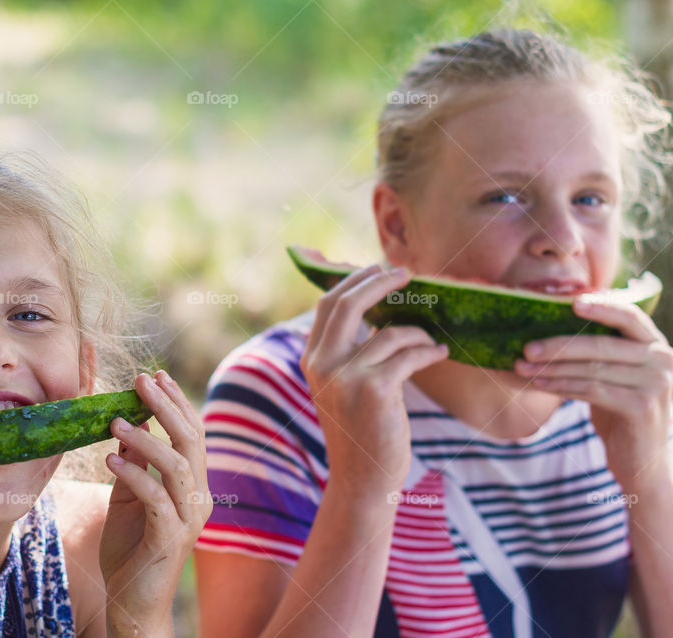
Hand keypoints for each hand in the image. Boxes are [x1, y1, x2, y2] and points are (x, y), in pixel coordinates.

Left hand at [99, 371, 210, 637]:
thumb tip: (129, 425)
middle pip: (192, 442)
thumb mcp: (128, 499)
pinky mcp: (170, 539)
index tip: (155, 376)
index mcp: (192, 487)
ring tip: (115, 422)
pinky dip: (134, 474)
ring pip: (177, 466)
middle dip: (167, 407)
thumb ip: (135, 466)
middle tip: (141, 381)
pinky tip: (109, 459)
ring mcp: (188, 520)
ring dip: (147, 438)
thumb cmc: (131, 551)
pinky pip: (156, 498)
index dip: (177, 403)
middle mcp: (198, 499)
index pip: (192, 435)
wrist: (132, 606)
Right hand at [300, 264, 447, 498]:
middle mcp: (322, 365)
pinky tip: (439, 352)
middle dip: (379, 281)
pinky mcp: (375, 390)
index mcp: (312, 360)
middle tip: (407, 273)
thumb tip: (374, 307)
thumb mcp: (341, 387)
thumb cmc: (361, 430)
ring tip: (431, 340)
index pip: (328, 304)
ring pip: (389, 332)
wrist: (362, 479)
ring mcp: (346, 377)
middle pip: (348, 303)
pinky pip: (409, 354)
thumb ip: (346, 351)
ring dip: (417, 332)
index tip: (378, 269)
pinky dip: (429, 350)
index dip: (354, 280)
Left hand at [515, 297, 672, 489]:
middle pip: (602, 344)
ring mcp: (656, 384)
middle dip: (559, 345)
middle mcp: (663, 360)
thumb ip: (599, 354)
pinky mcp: (642, 407)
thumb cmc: (620, 411)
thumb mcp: (614, 377)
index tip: (571, 302)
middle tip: (526, 348)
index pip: (631, 316)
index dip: (603, 306)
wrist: (643, 459)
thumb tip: (546, 334)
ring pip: (593, 368)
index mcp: (655, 346)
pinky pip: (592, 390)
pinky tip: (540, 384)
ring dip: (553, 368)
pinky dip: (562, 386)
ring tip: (523, 368)